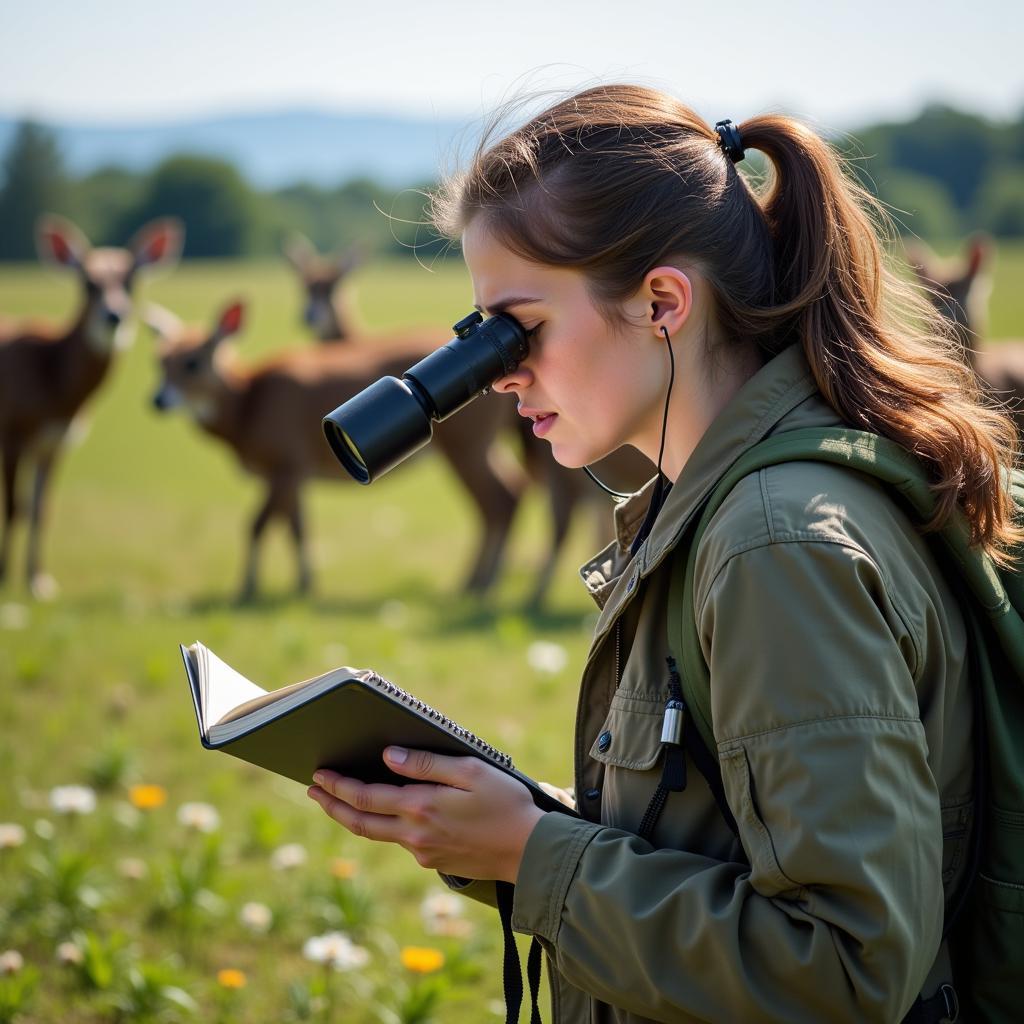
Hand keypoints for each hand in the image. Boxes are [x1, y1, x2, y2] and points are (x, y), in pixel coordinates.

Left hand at [306, 747, 546, 882]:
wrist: (531, 851)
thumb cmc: (506, 803)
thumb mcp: (471, 771)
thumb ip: (427, 764)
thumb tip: (387, 757)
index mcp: (421, 807)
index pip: (365, 796)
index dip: (337, 786)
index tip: (318, 775)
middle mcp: (414, 834)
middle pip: (360, 821)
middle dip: (332, 804)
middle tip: (313, 790)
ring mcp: (422, 852)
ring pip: (377, 834)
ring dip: (354, 817)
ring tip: (339, 801)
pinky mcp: (434, 862)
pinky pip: (401, 841)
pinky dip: (383, 825)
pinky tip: (384, 813)